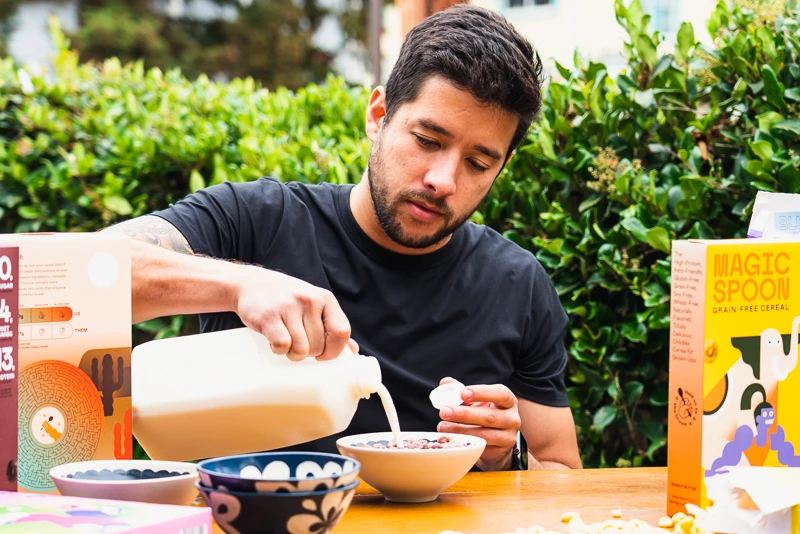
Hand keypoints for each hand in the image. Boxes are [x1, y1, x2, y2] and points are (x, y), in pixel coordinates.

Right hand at [232, 266, 358, 360]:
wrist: (250, 284)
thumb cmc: (286, 299)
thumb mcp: (313, 305)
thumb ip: (332, 326)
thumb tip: (352, 351)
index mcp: (325, 298)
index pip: (342, 331)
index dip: (335, 350)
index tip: (323, 355)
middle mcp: (309, 300)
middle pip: (319, 346)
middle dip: (309, 353)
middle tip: (297, 341)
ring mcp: (289, 307)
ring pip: (301, 350)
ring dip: (292, 353)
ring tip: (285, 340)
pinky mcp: (269, 316)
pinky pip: (283, 346)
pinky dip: (278, 350)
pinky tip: (274, 340)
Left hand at [436, 377, 520, 470]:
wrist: (495, 440)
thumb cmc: (483, 413)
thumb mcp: (475, 400)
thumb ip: (461, 390)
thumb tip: (445, 382)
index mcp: (508, 401)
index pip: (500, 394)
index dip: (482, 393)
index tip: (462, 393)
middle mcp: (512, 418)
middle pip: (490, 416)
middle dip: (464, 414)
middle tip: (444, 411)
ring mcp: (508, 436)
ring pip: (484, 434)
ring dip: (460, 430)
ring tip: (442, 426)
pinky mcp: (500, 451)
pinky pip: (481, 448)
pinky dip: (465, 442)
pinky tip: (452, 437)